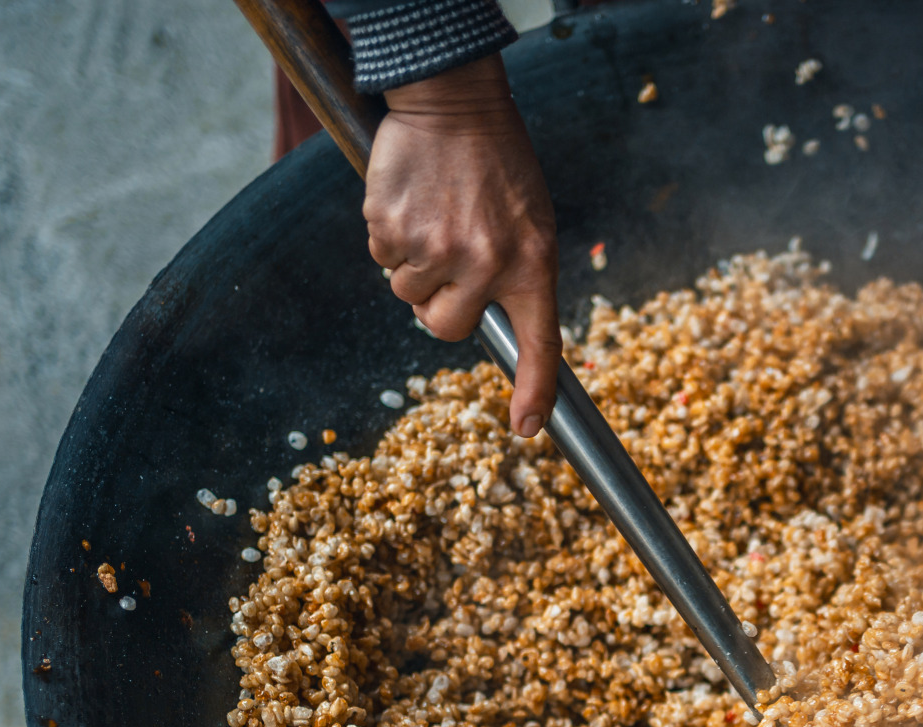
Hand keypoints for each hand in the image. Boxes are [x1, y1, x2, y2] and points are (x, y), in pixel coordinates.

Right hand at [364, 56, 559, 437]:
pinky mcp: (392, 229)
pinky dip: (390, 237)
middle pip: (445, 328)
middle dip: (437, 305)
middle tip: (446, 263)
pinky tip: (412, 200)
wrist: (454, 101)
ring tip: (434, 215)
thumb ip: (514, 273)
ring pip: (407, 293)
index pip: (540, 343)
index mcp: (533, 263)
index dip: (534, 391)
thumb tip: (482, 321)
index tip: (527, 429)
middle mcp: (487, 263)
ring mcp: (436, 249)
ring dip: (413, 265)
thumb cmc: (497, 164)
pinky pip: (382, 258)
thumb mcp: (529, 220)